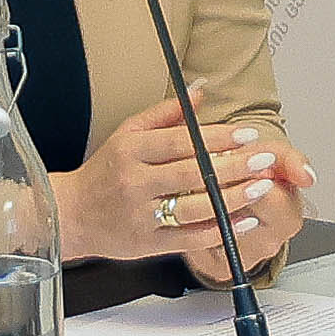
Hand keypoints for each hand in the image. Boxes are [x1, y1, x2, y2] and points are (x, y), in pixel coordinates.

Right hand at [61, 101, 305, 274]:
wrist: (71, 215)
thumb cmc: (104, 172)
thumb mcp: (126, 133)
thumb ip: (165, 114)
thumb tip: (200, 92)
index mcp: (129, 151)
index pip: (179, 142)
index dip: (216, 138)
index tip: (245, 135)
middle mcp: (134, 183)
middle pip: (192, 174)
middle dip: (234, 166)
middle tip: (263, 160)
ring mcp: (141, 216)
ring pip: (194, 208)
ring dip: (232, 198)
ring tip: (260, 188)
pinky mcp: (148, 243)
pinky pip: (189, 238)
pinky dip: (219, 230)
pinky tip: (243, 220)